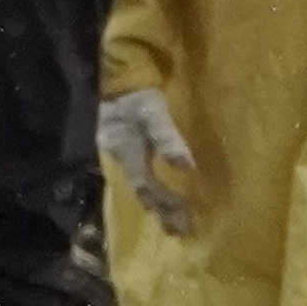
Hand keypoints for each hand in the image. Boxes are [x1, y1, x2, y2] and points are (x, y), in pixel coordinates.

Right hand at [98, 87, 198, 235]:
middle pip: (142, 191)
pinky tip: (156, 196)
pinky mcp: (123, 146)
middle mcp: (120, 158)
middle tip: (178, 231)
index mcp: (126, 152)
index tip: (183, 222)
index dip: (165, 204)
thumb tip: (187, 167)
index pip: (148, 186)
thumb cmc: (138, 93)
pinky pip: (137, 175)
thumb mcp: (153, 112)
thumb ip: (167, 139)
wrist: (118, 74)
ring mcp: (118, 153)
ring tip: (169, 220)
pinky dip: (150, 188)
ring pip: (138, 185)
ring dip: (155, 203)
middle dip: (161, 211)